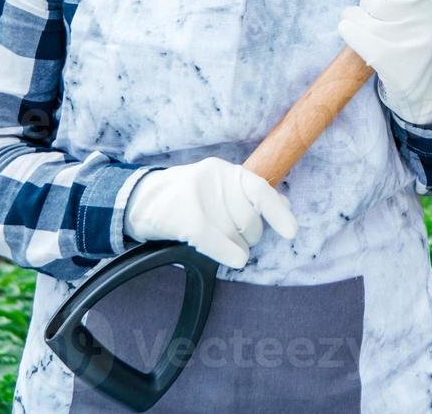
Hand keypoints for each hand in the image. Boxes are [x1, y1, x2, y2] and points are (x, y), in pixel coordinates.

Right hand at [122, 157, 297, 268]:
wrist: (139, 201)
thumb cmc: (186, 198)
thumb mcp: (219, 189)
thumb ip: (250, 195)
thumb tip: (285, 203)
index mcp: (225, 171)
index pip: (260, 190)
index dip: (278, 212)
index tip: (292, 232)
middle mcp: (214, 178)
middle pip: (248, 219)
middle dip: (248, 235)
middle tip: (233, 236)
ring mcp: (198, 196)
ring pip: (233, 233)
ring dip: (234, 245)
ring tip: (218, 241)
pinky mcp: (183, 216)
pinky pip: (215, 240)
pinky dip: (229, 253)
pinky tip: (236, 259)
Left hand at [337, 0, 431, 128]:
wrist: (425, 92)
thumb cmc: (416, 46)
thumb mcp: (419, 16)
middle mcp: (424, 27)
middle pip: (376, 2)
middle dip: (366, 5)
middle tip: (370, 15)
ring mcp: (405, 45)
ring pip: (361, 15)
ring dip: (354, 17)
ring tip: (364, 27)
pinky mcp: (386, 60)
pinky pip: (353, 32)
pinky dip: (347, 28)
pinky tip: (352, 33)